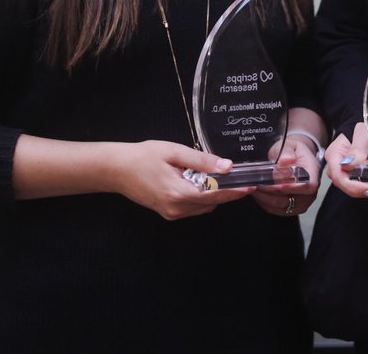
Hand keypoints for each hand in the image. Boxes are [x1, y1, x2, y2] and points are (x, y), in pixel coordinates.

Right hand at [111, 140, 250, 219]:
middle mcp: (176, 209)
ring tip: (213, 175)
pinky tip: (197, 181)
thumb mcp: (174, 152)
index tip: (251, 186)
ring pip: (203, 207)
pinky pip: (193, 207)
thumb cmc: (144, 157)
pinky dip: (201, 197)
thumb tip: (227, 167)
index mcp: (179, 194)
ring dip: (213, 195)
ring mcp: (171, 214)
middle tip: (237, 176)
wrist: (116, 169)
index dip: (235, 192)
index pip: (215, 196)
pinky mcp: (167, 213)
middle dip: (226, 192)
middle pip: (212, 204)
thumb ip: (202, 161)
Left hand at [252, 135, 321, 217]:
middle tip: (257, 184)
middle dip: (273, 193)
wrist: (294, 158)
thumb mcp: (290, 145)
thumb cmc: (293, 151)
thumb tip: (286, 160)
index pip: (308, 187)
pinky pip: (276, 210)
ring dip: (266, 198)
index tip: (276, 184)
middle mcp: (309, 193)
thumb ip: (287, 151)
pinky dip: (264, 202)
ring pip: (282, 206)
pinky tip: (257, 192)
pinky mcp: (290, 208)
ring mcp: (300, 203)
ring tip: (254, 187)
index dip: (292, 188)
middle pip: (293, 200)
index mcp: (313, 175)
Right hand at [323, 122, 367, 197]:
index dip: (354, 187)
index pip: (340, 178)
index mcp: (334, 156)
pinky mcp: (358, 176)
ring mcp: (348, 173)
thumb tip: (348, 165)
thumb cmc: (364, 126)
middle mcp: (338, 168)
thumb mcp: (363, 134)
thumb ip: (357, 149)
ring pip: (360, 188)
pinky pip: (367, 185)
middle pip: (350, 186)